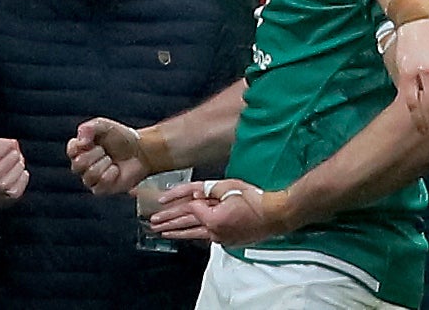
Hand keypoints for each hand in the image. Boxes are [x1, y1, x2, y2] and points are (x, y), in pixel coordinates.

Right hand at [67, 118, 152, 194]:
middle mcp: (82, 165)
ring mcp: (91, 178)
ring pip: (89, 175)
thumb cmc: (122, 138)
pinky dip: (111, 174)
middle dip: (96, 154)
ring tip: (112, 159)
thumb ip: (90, 128)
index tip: (90, 141)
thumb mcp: (105, 126)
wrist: (141, 151)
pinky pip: (99, 185)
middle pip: (78, 164)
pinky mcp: (101, 189)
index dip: (80, 146)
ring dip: (105, 164)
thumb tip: (80, 140)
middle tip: (106, 150)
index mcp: (81, 149)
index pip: (71, 150)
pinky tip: (116, 170)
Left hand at [151, 179, 287, 246]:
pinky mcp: (226, 241)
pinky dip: (194, 234)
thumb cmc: (255, 200)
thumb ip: (210, 190)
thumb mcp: (231, 187)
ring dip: (177, 232)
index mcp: (213, 217)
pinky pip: (205, 236)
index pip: (189, 208)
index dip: (175, 202)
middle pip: (186, 224)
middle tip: (153, 222)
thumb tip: (196, 194)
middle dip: (168, 222)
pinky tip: (188, 234)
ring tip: (163, 232)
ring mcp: (219, 237)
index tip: (162, 201)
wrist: (275, 216)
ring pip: (193, 234)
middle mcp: (213, 230)